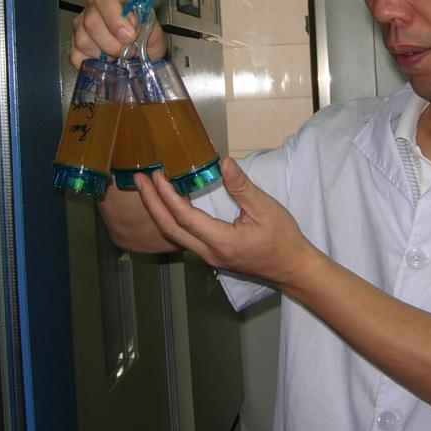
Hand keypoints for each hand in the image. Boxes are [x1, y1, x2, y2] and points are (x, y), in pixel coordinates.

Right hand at [69, 0, 167, 68]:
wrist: (143, 54)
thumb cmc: (147, 39)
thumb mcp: (155, 33)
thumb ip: (148, 28)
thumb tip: (133, 31)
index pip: (105, 0)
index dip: (116, 20)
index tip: (129, 37)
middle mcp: (94, 7)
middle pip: (91, 22)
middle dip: (112, 43)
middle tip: (127, 52)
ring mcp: (81, 25)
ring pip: (83, 40)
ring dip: (104, 54)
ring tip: (118, 57)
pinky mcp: (75, 45)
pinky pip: (76, 56)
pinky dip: (91, 64)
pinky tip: (105, 63)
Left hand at [134, 157, 319, 288]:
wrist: (292, 267)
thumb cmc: (282, 238)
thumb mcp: (266, 208)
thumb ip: (242, 186)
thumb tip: (224, 162)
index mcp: (222, 242)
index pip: (185, 218)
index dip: (167, 196)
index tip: (157, 176)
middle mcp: (209, 252)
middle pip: (170, 229)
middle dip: (152, 203)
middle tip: (139, 180)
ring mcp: (209, 256)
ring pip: (174, 235)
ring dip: (159, 211)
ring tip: (148, 188)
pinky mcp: (211, 254)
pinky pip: (184, 237)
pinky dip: (171, 218)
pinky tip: (169, 203)